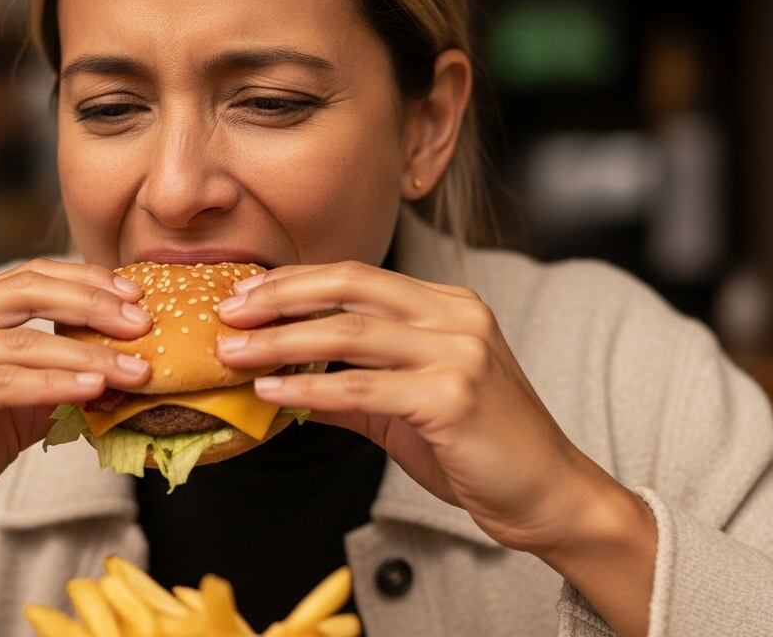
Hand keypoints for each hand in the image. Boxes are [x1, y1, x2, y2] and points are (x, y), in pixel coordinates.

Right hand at [0, 259, 153, 557]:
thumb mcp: (7, 415)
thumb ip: (51, 387)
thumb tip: (119, 374)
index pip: (24, 278)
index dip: (83, 281)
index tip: (135, 296)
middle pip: (24, 292)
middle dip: (93, 303)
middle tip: (144, 322)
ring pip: (19, 343)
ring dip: (86, 354)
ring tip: (135, 369)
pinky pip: (1, 384)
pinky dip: (52, 384)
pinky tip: (92, 388)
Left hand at [214, 260, 625, 556]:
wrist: (547, 495)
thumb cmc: (479, 449)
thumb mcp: (406, 407)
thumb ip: (351, 388)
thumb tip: (282, 382)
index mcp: (448, 306)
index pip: (356, 277)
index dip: (294, 282)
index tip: (243, 296)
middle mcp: (455, 317)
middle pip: (348, 287)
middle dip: (277, 298)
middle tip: (225, 314)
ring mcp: (458, 352)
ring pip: (348, 334)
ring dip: (280, 342)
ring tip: (234, 352)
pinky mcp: (452, 396)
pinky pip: (361, 387)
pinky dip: (309, 390)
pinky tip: (272, 393)